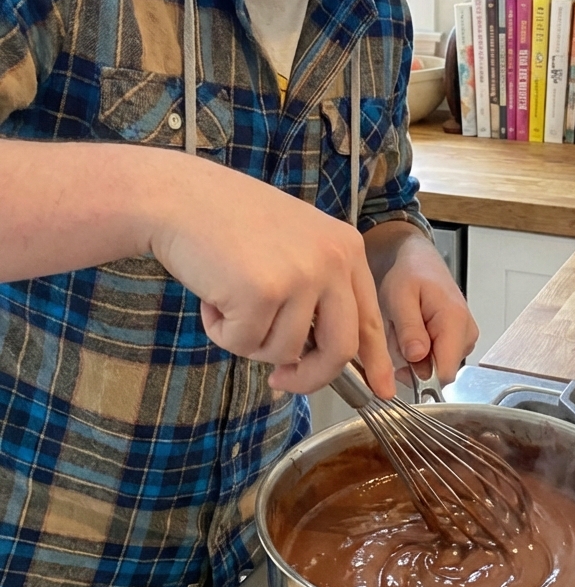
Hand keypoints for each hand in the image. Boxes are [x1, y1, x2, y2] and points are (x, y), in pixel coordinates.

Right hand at [147, 155, 395, 397]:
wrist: (181, 197)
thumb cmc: (229, 222)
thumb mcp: (294, 247)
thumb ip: (316, 293)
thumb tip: (321, 355)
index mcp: (346, 249)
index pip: (369, 318)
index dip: (376, 360)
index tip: (382, 389)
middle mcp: (332, 261)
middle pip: (340, 348)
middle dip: (311, 377)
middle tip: (282, 382)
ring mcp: (300, 276)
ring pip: (284, 351)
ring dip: (249, 339)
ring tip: (228, 299)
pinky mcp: (263, 293)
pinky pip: (244, 344)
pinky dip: (221, 331)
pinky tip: (211, 295)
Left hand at [364, 223, 478, 385]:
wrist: (420, 262)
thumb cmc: (410, 274)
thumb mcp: (400, 297)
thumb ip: (409, 328)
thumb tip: (417, 357)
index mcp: (455, 321)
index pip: (444, 372)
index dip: (419, 375)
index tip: (401, 358)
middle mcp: (467, 333)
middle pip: (439, 373)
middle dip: (414, 363)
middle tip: (401, 334)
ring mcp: (466, 338)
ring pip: (436, 368)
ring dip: (416, 357)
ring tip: (408, 329)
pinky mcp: (460, 341)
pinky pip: (437, 360)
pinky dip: (422, 352)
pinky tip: (415, 332)